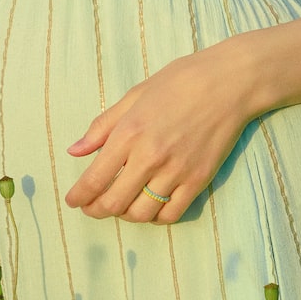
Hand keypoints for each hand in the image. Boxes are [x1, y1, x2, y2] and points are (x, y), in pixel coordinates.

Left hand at [63, 46, 253, 225]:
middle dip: (97, 210)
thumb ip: (102, 125)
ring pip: (141, 214)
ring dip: (126, 215)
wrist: (228, 82)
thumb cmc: (178, 82)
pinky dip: (156, 217)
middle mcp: (150, 157)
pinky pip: (171, 214)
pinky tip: (150, 206)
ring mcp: (176, 172)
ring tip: (122, 204)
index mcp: (129, 133)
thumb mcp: (134, 95)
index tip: (72, 202)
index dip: (79, 197)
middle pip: (114, 203)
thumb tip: (75, 150)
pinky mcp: (198, 181)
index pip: (94, 179)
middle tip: (92, 208)